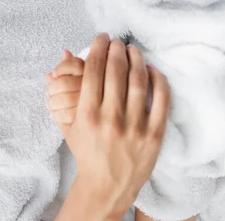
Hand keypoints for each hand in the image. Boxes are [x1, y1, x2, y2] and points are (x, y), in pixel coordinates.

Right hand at [52, 35, 169, 219]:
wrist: (106, 186)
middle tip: (117, 41)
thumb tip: (63, 54)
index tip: (101, 38)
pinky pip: (160, 99)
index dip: (97, 47)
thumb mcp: (68, 122)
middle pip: (115, 69)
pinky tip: (151, 70)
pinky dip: (157, 79)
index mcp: (86, 114)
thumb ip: (64, 88)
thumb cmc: (86, 151)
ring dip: (136, 58)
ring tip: (132, 50)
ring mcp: (134, 126)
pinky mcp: (154, 134)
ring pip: (138, 80)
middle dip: (116, 48)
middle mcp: (110, 118)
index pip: (93, 69)